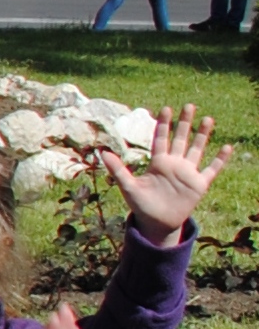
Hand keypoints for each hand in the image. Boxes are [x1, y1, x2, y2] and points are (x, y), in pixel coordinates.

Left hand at [101, 105, 233, 244]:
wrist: (156, 223)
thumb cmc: (141, 205)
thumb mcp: (128, 186)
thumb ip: (118, 169)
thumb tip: (102, 152)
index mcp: (158, 163)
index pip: (161, 139)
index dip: (163, 124)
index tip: (166, 108)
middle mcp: (174, 164)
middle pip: (181, 139)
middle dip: (184, 123)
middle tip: (189, 105)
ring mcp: (187, 173)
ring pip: (196, 149)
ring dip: (202, 135)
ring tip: (207, 118)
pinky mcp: (199, 184)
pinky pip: (211, 170)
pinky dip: (219, 160)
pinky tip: (226, 147)